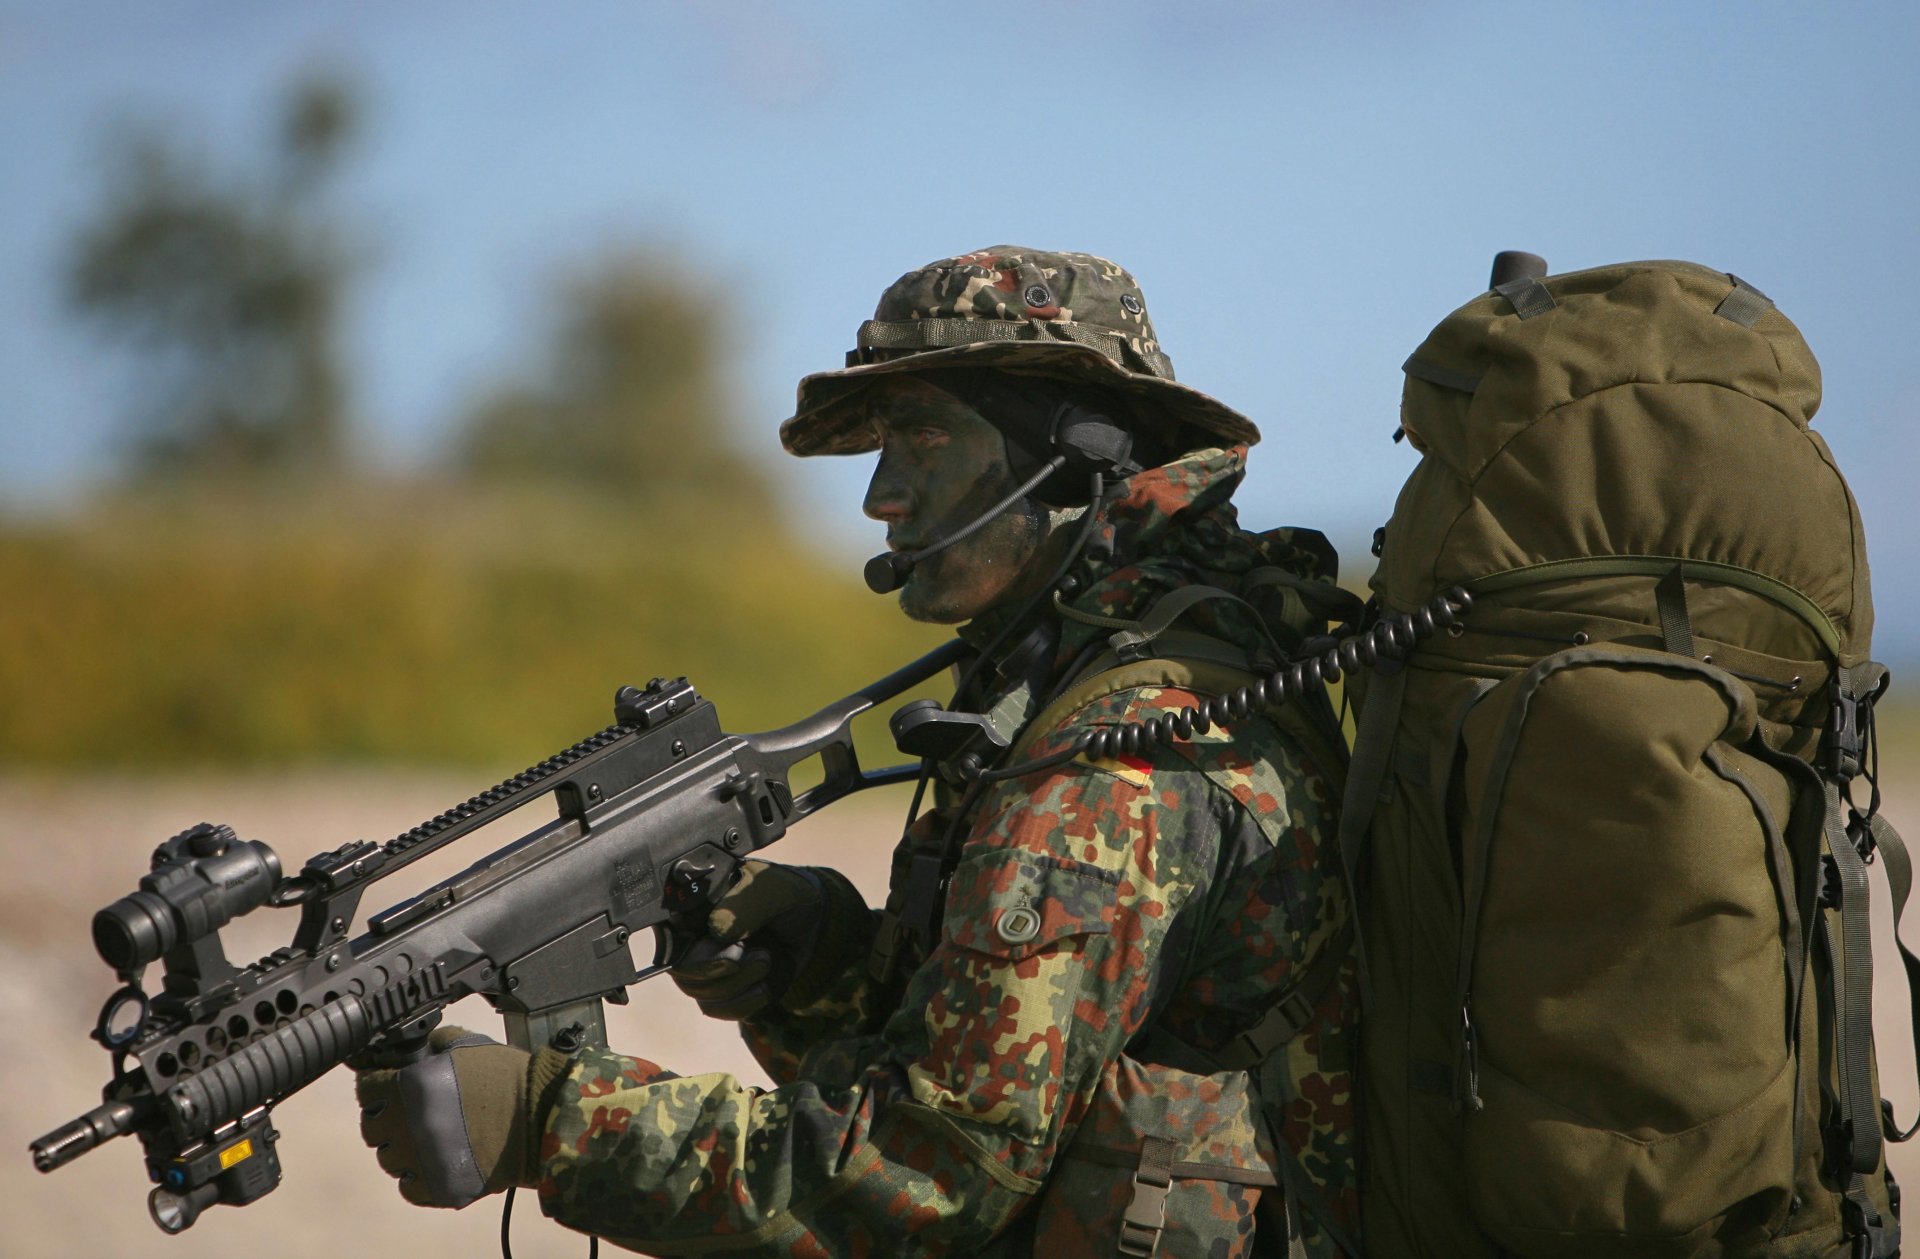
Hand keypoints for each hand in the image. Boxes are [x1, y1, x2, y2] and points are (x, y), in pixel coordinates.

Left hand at [354, 1025, 540, 1208]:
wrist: (544, 1116)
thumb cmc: (509, 1077)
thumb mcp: (467, 1045)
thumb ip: (431, 1045)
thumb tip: (406, 1051)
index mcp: (413, 1086)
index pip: (367, 1090)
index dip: (376, 1086)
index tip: (385, 1088)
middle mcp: (411, 1124)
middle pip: (373, 1128)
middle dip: (387, 1118)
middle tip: (409, 1114)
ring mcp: (424, 1160)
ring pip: (389, 1160)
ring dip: (402, 1148)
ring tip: (428, 1138)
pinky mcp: (441, 1188)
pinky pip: (409, 1187)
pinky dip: (418, 1176)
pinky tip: (436, 1160)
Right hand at [671, 860, 857, 1019]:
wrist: (811, 922)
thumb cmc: (786, 896)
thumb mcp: (773, 889)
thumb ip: (746, 903)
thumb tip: (716, 929)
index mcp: (695, 906)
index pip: (673, 936)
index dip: (699, 952)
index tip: (737, 951)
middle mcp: (691, 937)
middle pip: (683, 971)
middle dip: (725, 970)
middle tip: (762, 956)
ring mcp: (703, 965)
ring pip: (700, 993)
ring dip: (739, 986)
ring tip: (768, 961)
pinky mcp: (719, 988)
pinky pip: (717, 1008)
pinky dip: (744, 1003)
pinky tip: (764, 987)